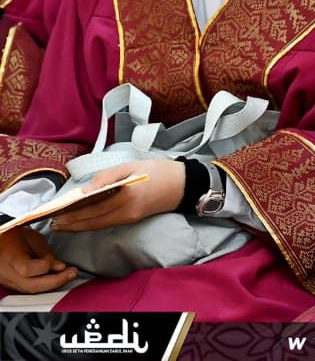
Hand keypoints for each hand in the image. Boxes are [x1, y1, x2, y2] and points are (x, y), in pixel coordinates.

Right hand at [0, 227, 76, 293]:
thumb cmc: (13, 238)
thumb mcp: (32, 239)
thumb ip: (46, 253)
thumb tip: (59, 267)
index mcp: (11, 258)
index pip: (28, 269)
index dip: (47, 267)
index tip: (62, 264)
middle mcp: (6, 273)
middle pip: (32, 286)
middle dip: (56, 281)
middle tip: (72, 274)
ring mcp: (6, 282)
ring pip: (31, 291)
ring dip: (51, 285)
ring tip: (66, 276)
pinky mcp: (10, 286)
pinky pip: (28, 291)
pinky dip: (43, 287)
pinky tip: (54, 280)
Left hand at [54, 160, 185, 232]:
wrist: (183, 184)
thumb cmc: (158, 171)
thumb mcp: (131, 166)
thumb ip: (107, 176)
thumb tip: (84, 191)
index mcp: (125, 196)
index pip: (92, 209)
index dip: (72, 215)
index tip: (56, 216)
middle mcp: (126, 211)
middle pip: (93, 221)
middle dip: (72, 224)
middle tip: (54, 225)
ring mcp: (130, 218)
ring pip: (99, 225)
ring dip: (81, 226)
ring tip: (64, 225)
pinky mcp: (133, 219)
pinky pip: (108, 223)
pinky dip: (93, 223)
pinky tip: (84, 221)